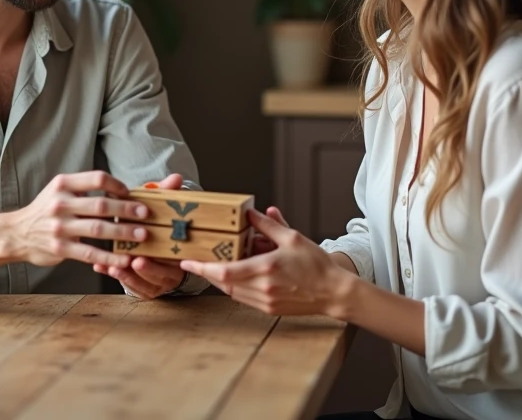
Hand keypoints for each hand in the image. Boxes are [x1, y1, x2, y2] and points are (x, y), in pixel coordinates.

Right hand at [10, 171, 148, 268]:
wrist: (17, 233)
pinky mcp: (61, 248)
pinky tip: (125, 259)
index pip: (96, 178)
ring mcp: (60, 227)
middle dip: (127, 209)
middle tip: (146, 213)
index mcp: (63, 184)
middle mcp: (61, 203)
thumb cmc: (46, 210)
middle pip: (101, 205)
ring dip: (124, 232)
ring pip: (99, 229)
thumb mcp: (59, 190)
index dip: (116, 185)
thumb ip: (83, 189)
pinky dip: (110, 256)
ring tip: (142, 235)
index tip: (130, 193)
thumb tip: (120, 191)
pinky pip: (91, 252)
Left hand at [93, 173, 185, 298]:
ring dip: (127, 276)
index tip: (147, 256)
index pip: (175, 262)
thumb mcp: (165, 210)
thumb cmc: (160, 225)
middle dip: (147, 270)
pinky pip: (129, 286)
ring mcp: (156, 283)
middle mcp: (170, 273)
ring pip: (142, 284)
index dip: (162, 261)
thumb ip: (169, 195)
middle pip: (160, 276)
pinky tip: (102, 268)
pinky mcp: (142, 288)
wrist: (161, 246)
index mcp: (180, 256)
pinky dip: (114, 275)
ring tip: (113, 267)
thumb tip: (176, 178)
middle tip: (134, 261)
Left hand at [179, 207, 353, 316]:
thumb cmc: (316, 265)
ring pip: (231, 292)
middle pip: (223, 283)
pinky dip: (233, 287)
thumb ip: (269, 225)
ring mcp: (265, 301)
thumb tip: (252, 213)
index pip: (225, 271)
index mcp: (266, 268)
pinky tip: (233, 276)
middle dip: (206, 272)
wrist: (333, 292)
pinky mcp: (269, 309)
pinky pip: (242, 298)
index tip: (188, 261)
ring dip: (219, 280)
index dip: (203, 267)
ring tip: (211, 267)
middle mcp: (263, 288)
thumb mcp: (293, 238)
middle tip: (194, 261)